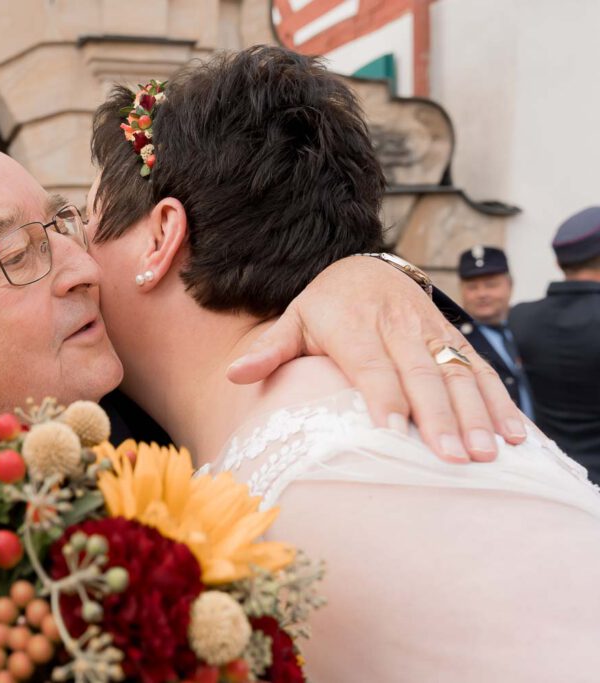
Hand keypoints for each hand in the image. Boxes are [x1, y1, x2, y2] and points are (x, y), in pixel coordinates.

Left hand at [227, 256, 525, 462]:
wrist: (367, 265)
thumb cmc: (325, 306)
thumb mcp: (294, 319)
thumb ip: (269, 349)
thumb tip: (233, 374)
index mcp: (354, 325)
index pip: (371, 365)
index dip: (383, 397)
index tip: (392, 433)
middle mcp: (397, 326)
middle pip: (421, 373)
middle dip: (438, 416)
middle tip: (450, 458)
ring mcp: (431, 331)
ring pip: (458, 373)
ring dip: (475, 414)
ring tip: (487, 453)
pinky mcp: (454, 337)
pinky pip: (482, 369)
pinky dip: (501, 401)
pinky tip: (517, 435)